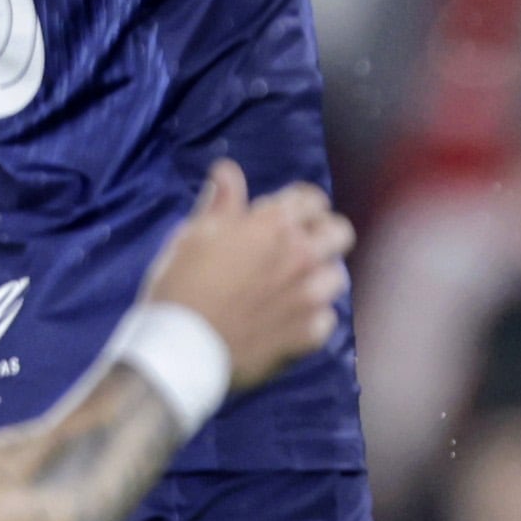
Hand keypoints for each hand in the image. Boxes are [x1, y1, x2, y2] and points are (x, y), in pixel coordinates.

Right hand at [141, 161, 353, 392]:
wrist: (182, 349)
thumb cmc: (180, 286)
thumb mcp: (193, 235)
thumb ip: (220, 204)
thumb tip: (227, 171)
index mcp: (273, 225)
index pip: (312, 199)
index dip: (300, 204)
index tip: (289, 214)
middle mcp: (301, 256)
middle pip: (340, 233)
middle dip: (323, 234)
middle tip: (300, 246)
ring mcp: (310, 298)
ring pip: (337, 277)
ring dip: (319, 276)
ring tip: (294, 284)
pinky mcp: (310, 334)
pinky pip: (327, 318)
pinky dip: (312, 317)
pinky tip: (290, 319)